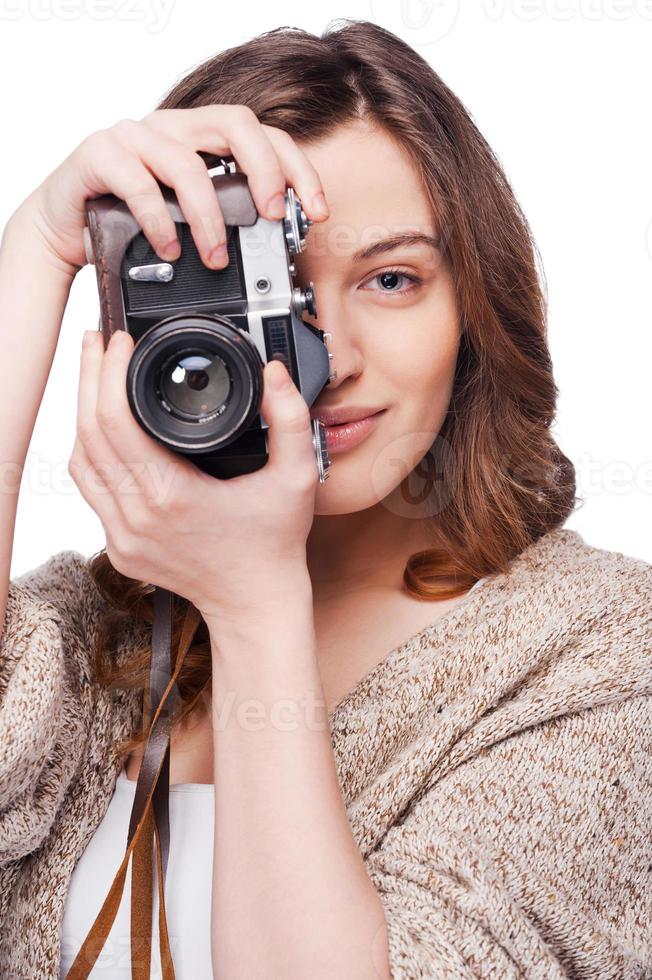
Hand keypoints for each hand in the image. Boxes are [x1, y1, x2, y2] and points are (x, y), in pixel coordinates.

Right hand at [13, 105, 328, 275]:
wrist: (65, 227)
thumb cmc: (130, 222)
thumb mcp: (187, 222)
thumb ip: (226, 223)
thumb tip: (278, 253)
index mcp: (201, 139)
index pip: (263, 136)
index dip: (297, 169)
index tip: (316, 211)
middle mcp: (172, 128)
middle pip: (235, 124)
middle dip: (266, 171)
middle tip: (273, 217)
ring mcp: (135, 136)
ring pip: (187, 162)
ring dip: (209, 217)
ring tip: (216, 257)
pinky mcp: (99, 155)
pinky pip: (137, 182)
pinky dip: (158, 221)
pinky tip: (169, 248)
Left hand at [68, 329, 318, 623]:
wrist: (256, 603)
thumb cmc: (274, 545)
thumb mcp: (297, 478)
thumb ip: (290, 420)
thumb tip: (272, 373)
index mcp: (172, 495)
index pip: (115, 421)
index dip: (109, 372)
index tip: (121, 342)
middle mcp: (138, 517)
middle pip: (87, 433)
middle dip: (88, 378)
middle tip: (100, 343)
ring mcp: (123, 536)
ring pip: (79, 461)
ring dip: (83, 413)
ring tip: (96, 374)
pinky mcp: (119, 547)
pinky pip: (91, 490)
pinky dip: (90, 452)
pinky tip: (101, 427)